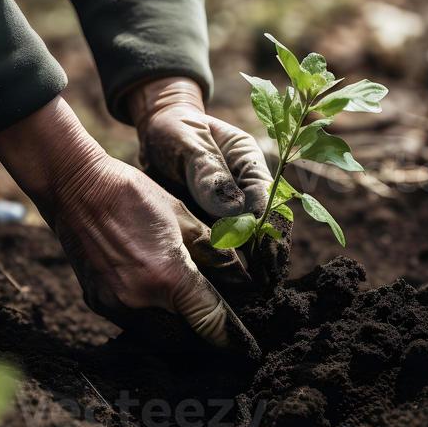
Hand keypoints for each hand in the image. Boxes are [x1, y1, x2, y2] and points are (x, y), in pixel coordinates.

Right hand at [0, 97, 257, 355]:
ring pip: (156, 338)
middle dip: (203, 337)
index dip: (232, 334)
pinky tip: (159, 303)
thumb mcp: (181, 215)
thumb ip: (212, 250)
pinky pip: (132, 325)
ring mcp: (114, 305)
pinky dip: (151, 321)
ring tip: (190, 317)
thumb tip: (239, 275)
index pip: (210, 320)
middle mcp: (140, 299)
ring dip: (177, 333)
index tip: (244, 343)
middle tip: (218, 326)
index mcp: (167, 275)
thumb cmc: (129, 194)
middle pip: (184, 340)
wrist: (73, 187)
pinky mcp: (96, 302)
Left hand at [128, 76, 290, 285]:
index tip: (267, 260)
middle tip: (264, 289)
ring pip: (247, 242)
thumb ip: (208, 173)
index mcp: (249, 163)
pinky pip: (224, 246)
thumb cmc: (175, 130)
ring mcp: (231, 206)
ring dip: (250, 268)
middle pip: (265, 228)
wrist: (157, 129)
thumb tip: (232, 211)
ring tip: (250, 297)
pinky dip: (225, 267)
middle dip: (267, 258)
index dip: (270, 232)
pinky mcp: (213, 221)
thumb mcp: (189, 143)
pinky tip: (223, 288)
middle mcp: (247, 188)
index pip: (269, 202)